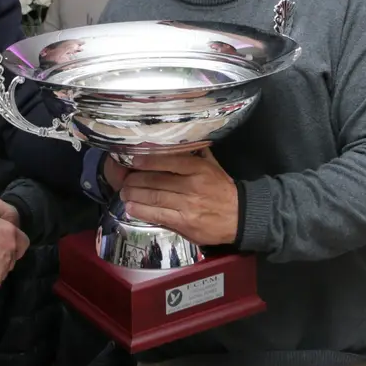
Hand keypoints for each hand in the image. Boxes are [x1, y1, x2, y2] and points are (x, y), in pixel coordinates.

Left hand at [116, 149, 238, 246]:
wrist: (240, 216)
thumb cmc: (222, 189)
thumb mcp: (213, 166)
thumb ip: (195, 155)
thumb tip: (175, 143)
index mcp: (198, 168)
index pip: (168, 162)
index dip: (147, 161)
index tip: (133, 161)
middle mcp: (192, 185)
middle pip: (156, 180)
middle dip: (135, 180)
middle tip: (125, 181)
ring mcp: (187, 205)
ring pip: (153, 197)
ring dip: (134, 195)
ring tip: (125, 193)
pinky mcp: (184, 222)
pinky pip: (158, 215)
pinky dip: (142, 211)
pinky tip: (131, 208)